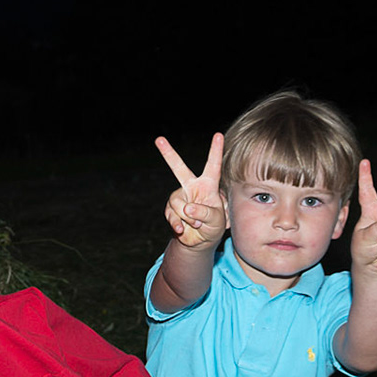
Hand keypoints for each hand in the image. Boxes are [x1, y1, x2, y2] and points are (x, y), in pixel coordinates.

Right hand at [157, 132, 225, 248]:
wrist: (199, 240)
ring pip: (178, 203)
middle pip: (178, 168)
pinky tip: (182, 229)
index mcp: (208, 185)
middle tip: (158, 139)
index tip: (218, 135)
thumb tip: (187, 207)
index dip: (215, 150)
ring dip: (187, 217)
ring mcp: (179, 198)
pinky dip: (177, 224)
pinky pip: (171, 215)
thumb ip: (204, 212)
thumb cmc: (213, 226)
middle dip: (168, 154)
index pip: (213, 166)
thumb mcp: (216, 220)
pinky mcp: (170, 210)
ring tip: (196, 225)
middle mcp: (191, 187)